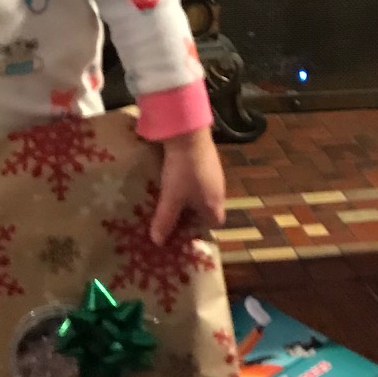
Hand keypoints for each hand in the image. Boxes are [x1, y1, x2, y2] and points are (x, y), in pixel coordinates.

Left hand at [150, 127, 225, 245]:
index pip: (215, 223)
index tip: (184, 228)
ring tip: (172, 195)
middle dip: (192, 213)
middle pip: (209, 208)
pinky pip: (202, 177)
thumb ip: (165, 221)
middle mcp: (219, 190)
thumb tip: (158, 242)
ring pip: (204, 192)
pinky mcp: (210, 159)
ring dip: (190, 196)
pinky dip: (190, 181)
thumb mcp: (170, 198)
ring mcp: (216, 173)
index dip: (201, 228)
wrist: (189, 135)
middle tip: (174, 213)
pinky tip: (176, 176)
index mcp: (213, 203)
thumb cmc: (182, 172)